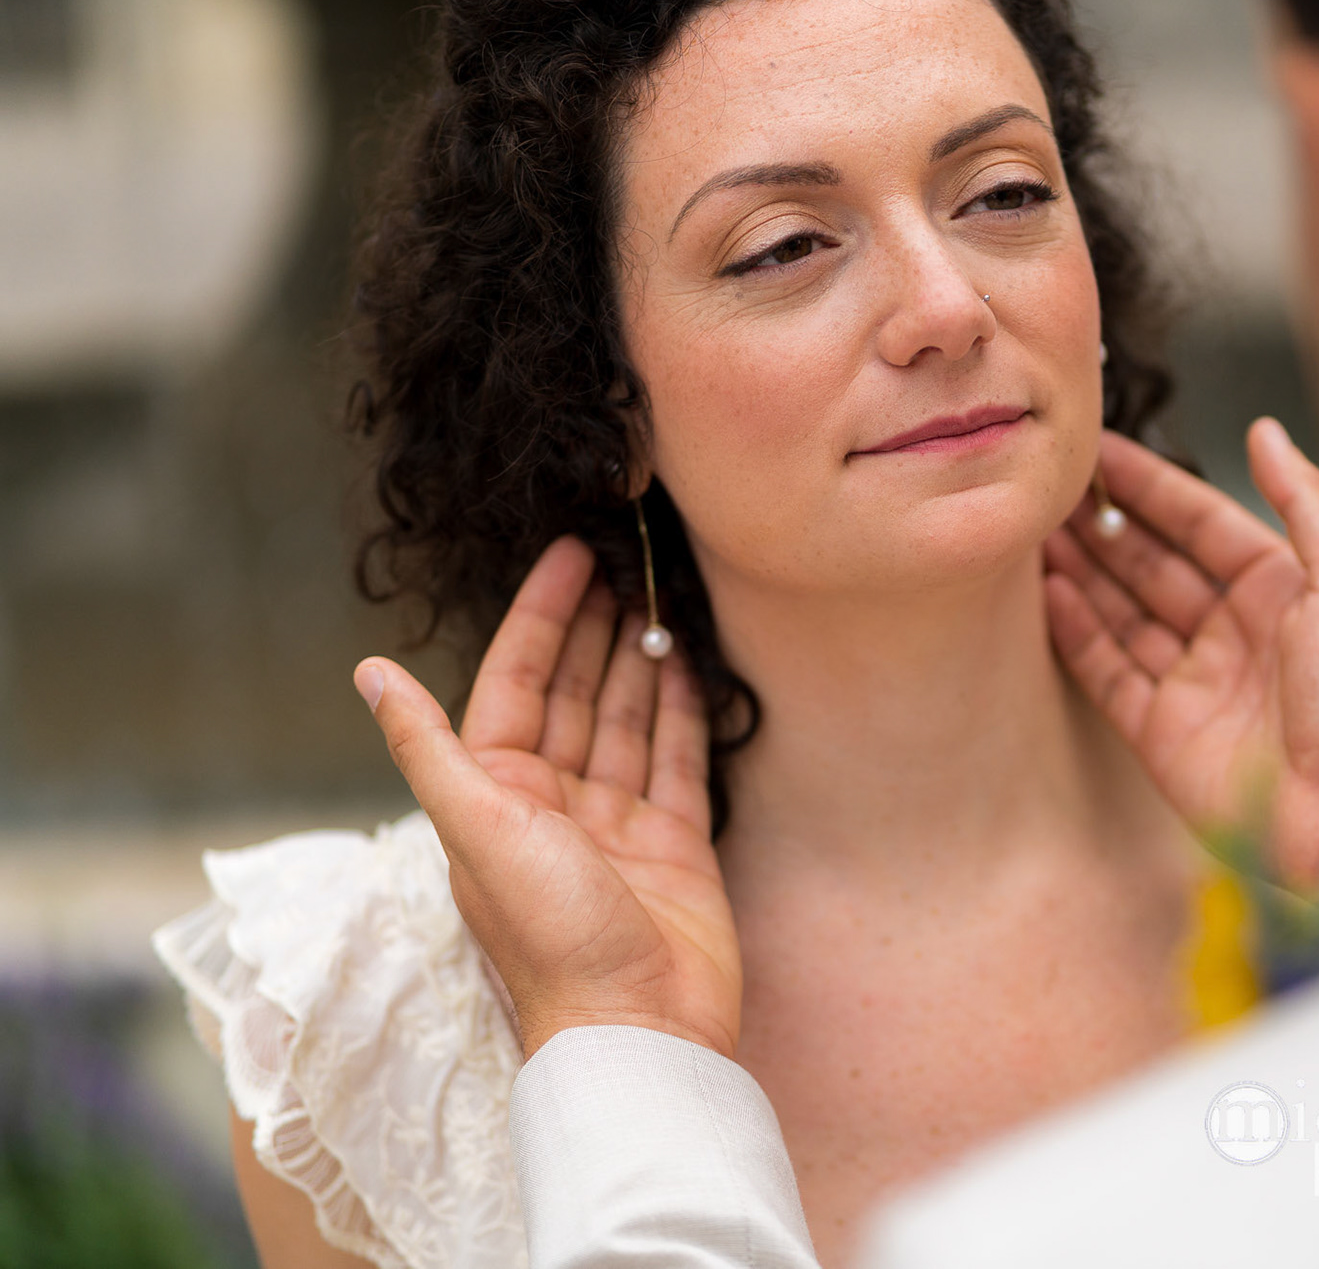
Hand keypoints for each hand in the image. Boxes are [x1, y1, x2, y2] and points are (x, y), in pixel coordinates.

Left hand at [352, 536, 739, 1058]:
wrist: (637, 1025)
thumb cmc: (550, 934)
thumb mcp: (477, 827)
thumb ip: (427, 745)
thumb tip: (368, 671)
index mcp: (494, 796)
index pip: (514, 682)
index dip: (539, 616)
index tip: (569, 555)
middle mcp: (551, 804)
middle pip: (572, 694)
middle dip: (592, 628)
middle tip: (622, 560)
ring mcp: (615, 824)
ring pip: (624, 720)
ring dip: (637, 659)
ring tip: (658, 596)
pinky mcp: (673, 845)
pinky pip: (675, 761)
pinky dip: (681, 711)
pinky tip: (688, 664)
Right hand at [1045, 420, 1318, 886]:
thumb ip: (1305, 500)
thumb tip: (1265, 431)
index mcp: (1282, 590)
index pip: (1201, 523)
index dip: (1151, 485)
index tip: (1097, 450)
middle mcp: (1234, 631)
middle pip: (1154, 564)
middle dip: (1105, 523)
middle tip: (1050, 486)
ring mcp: (1195, 682)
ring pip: (1123, 612)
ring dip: (1082, 570)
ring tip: (1033, 529)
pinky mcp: (1162, 733)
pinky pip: (1109, 672)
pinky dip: (1077, 632)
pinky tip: (1048, 592)